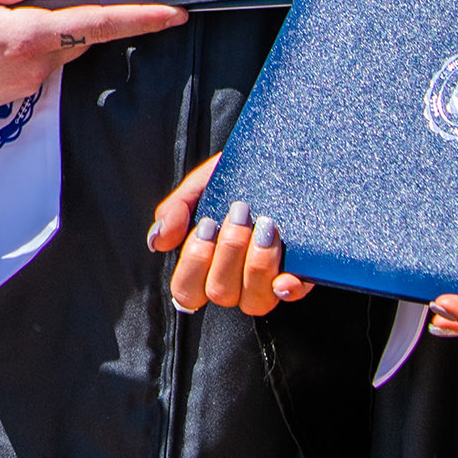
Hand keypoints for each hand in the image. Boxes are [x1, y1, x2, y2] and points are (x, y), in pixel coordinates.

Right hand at [0, 0, 186, 124]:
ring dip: (51, 28)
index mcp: (28, 36)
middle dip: (81, 12)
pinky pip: (41, 63)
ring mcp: (28, 85)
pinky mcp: (17, 96)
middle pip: (82, 34)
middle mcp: (36, 65)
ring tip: (5, 15)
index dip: (141, 18)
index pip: (99, 24)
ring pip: (61, 48)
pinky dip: (35, 44)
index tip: (175, 13)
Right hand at [151, 154, 309, 315]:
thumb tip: (157, 241)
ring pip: (254, 301)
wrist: (280, 156)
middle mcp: (234, 280)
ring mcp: (266, 282)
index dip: (194, 264)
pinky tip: (286, 274)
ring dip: (257, 264)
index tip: (206, 224)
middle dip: (228, 252)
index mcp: (206, 263)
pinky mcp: (300, 277)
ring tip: (265, 224)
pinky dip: (287, 287)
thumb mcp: (201, 184)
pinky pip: (291, 295)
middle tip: (238, 212)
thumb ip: (175, 210)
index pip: (186, 291)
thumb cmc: (237, 174)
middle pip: (220, 293)